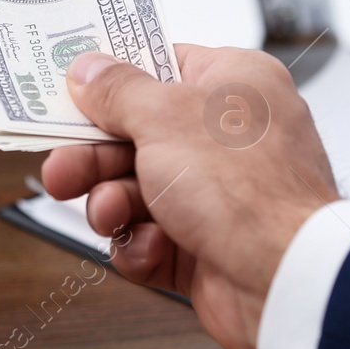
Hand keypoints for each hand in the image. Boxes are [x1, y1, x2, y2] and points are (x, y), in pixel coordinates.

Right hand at [42, 46, 339, 348]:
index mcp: (233, 83)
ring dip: (112, 203)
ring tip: (109, 214)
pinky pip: (151, 237)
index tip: (67, 92)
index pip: (159, 66)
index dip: (110, 82)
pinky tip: (152, 247)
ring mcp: (218, 193)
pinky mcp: (206, 245)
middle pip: (136, 134)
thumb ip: (117, 91)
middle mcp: (228, 134)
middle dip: (94, 157)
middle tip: (62, 170)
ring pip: (135, 189)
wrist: (287, 282)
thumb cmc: (244, 188)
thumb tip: (88, 69)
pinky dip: (142, 244)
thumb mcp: (163, 117)